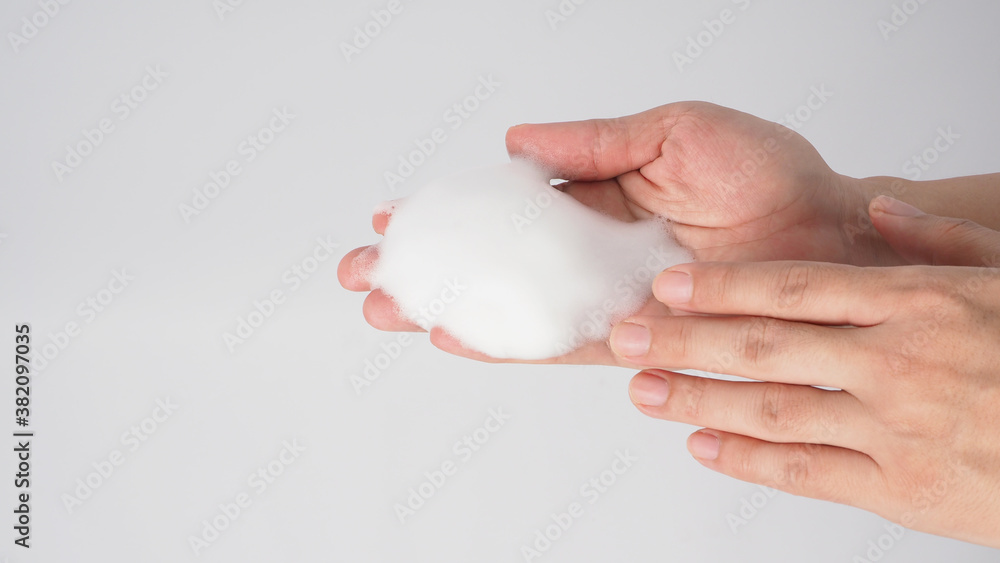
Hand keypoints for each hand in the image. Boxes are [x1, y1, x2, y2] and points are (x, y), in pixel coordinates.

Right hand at [340, 102, 877, 362]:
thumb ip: (595, 143)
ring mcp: (607, 294)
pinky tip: (461, 340)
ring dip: (450, 310)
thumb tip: (516, 143)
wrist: (828, 233)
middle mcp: (591, 249)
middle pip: (493, 263)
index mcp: (594, 195)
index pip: (503, 207)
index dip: (449, 212)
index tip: (392, 215)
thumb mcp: (673, 131)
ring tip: (390, 311)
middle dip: (429, 268)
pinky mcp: (635, 334)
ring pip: (513, 307)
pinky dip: (511, 343)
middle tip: (364, 276)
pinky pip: (563, 342)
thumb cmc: (767, 171)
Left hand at [617, 197, 999, 546]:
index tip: (665, 284)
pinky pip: (808, 474)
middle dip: (681, 341)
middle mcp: (896, 364)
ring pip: (772, 411)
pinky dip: (749, 463)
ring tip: (643, 391)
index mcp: (920, 304)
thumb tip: (880, 208)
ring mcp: (896, 430)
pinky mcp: (904, 491)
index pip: (794, 287)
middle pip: (763, 347)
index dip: (719, 286)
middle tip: (622, 337)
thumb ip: (942, 241)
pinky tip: (704, 449)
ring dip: (697, 400)